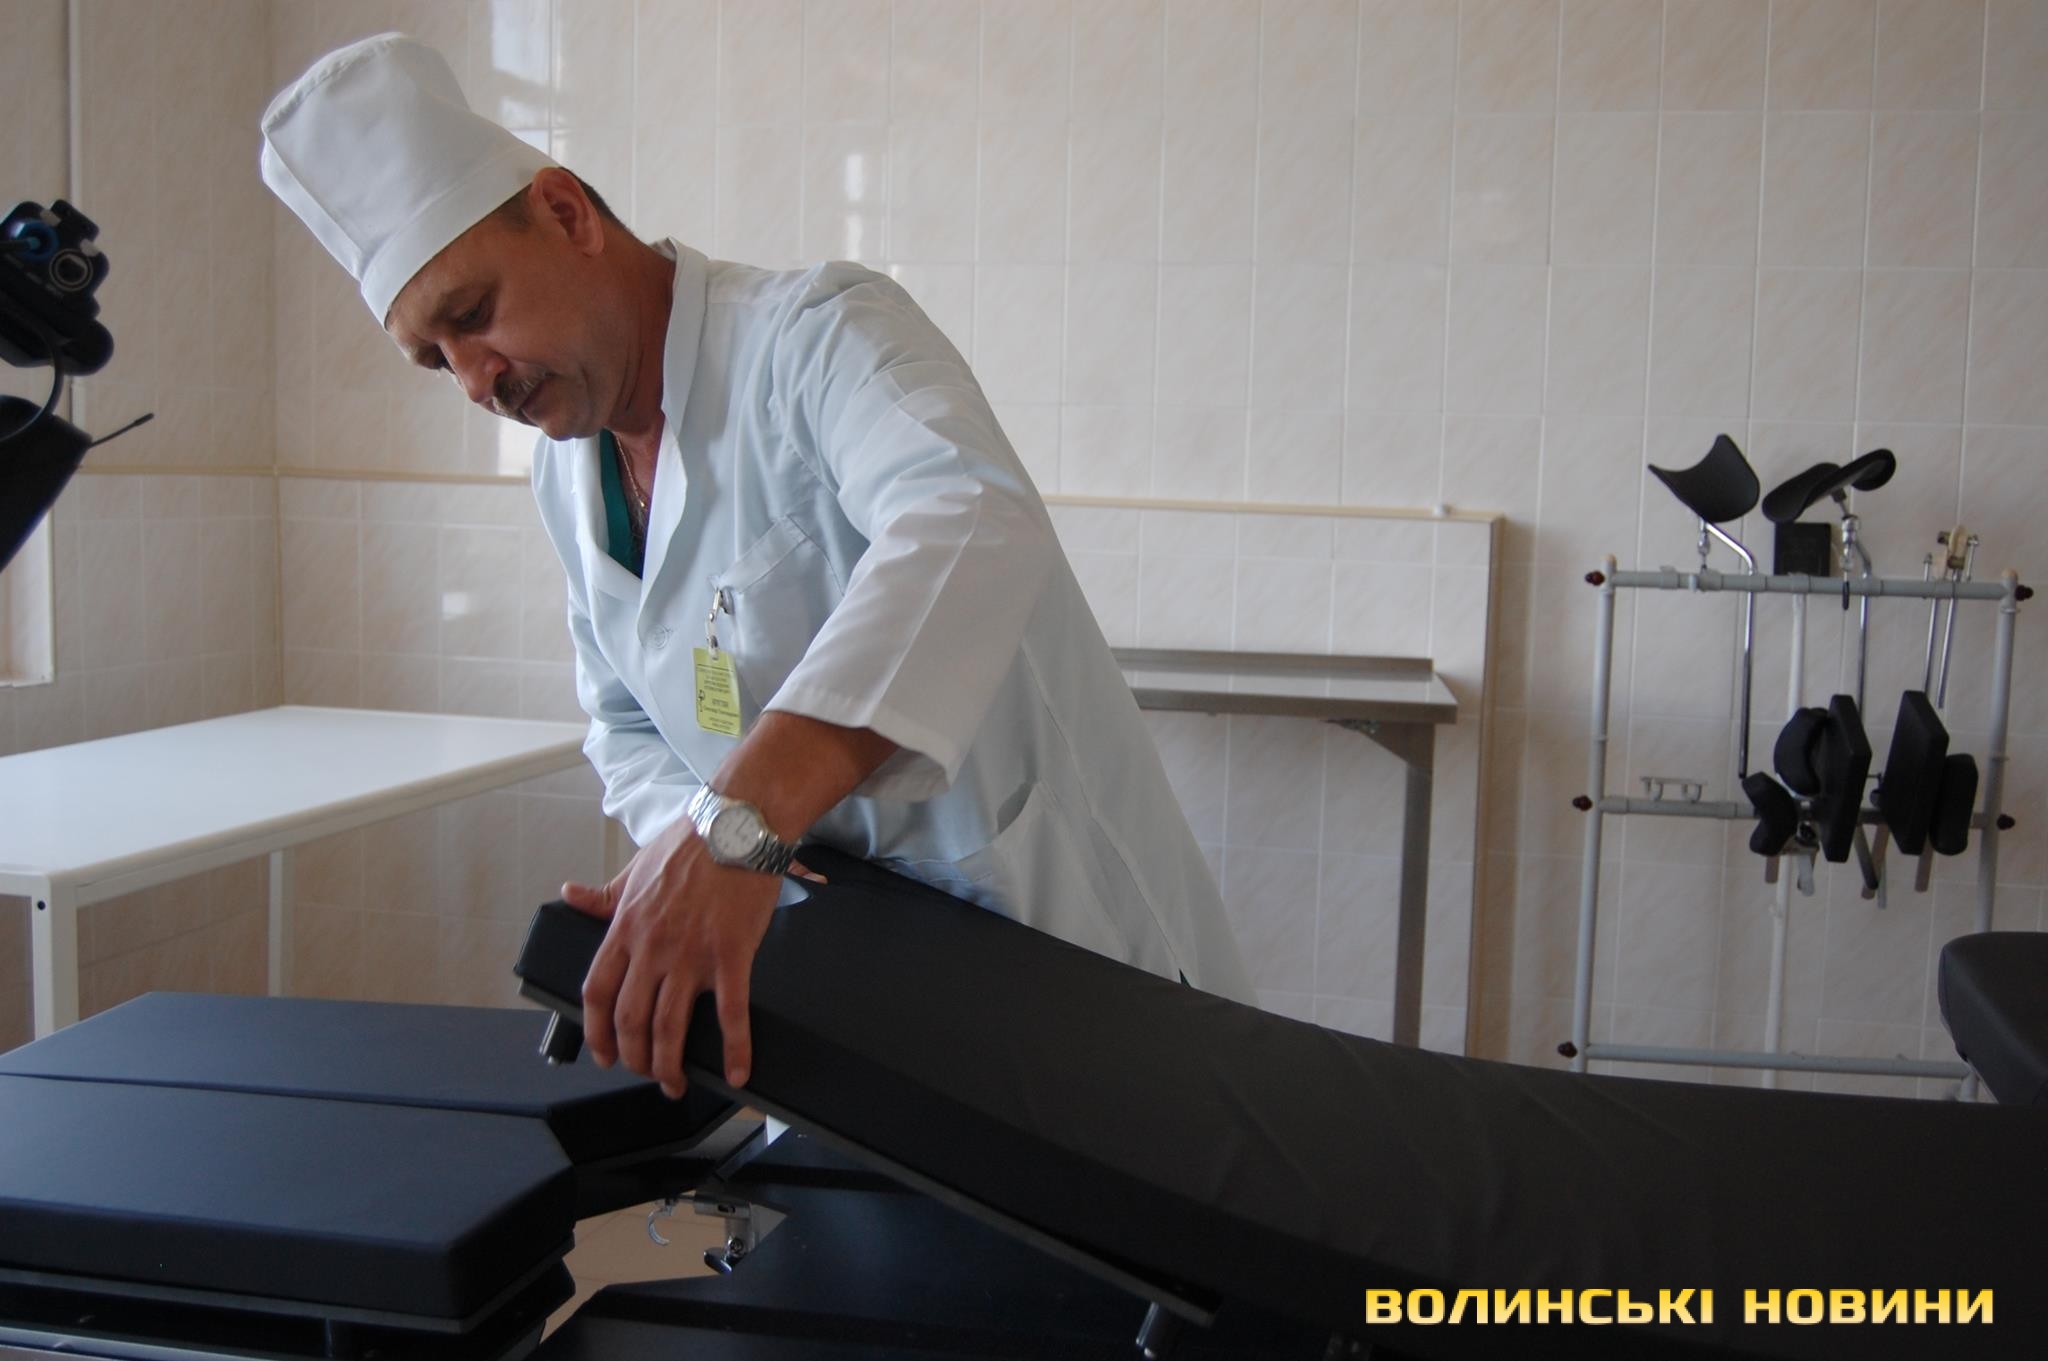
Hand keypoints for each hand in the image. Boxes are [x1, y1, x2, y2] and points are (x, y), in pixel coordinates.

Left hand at [561, 820, 811, 1098]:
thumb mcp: (635, 868)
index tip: (604, 1054)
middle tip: (645, 1073)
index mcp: (626, 927)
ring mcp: (691, 954)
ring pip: (670, 1025)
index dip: (596, 1033)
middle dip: (635, 1058)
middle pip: (631, 1019)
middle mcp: (653, 946)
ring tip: (676, 1084)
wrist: (738, 825)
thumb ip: (604, 895)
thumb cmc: (691, 843)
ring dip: (669, 1065)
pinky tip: (736, 1071)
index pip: (597, 992)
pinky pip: (730, 1014)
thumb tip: (571, 894)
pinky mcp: (731, 955)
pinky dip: (734, 1049)